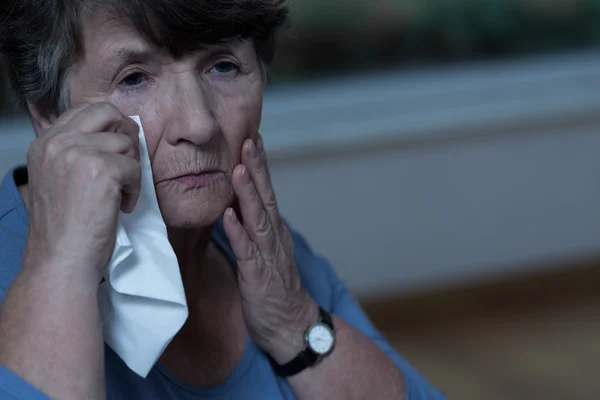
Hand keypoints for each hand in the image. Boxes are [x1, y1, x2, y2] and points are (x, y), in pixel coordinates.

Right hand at [24, 103, 140, 275]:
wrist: (62, 259)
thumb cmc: (64, 228)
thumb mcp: (57, 179)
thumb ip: (74, 153)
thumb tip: (112, 135)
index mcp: (44, 143)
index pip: (85, 110)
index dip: (109, 126)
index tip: (116, 150)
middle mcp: (57, 142)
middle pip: (107, 112)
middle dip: (125, 135)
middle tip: (128, 163)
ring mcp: (78, 153)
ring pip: (125, 144)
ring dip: (130, 170)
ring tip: (119, 195)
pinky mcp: (102, 170)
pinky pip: (135, 168)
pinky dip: (134, 189)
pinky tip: (121, 206)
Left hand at [223, 135, 318, 363]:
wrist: (291, 326)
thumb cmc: (274, 290)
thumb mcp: (264, 253)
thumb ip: (253, 230)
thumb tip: (235, 207)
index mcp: (273, 232)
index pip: (266, 193)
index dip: (259, 167)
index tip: (251, 139)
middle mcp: (274, 238)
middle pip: (265, 198)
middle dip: (256, 169)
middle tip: (249, 140)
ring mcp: (268, 257)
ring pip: (258, 219)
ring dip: (248, 193)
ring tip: (237, 168)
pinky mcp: (259, 277)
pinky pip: (247, 252)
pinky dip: (238, 232)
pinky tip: (229, 215)